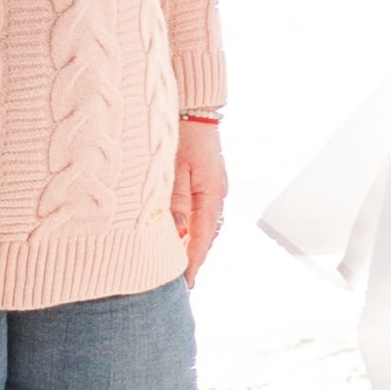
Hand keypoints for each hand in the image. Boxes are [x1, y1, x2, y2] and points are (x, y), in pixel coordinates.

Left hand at [173, 118, 227, 284]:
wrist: (193, 105)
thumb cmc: (179, 133)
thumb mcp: (173, 169)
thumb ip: (175, 202)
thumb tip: (178, 234)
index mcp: (211, 194)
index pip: (202, 239)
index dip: (192, 263)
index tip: (184, 284)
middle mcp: (217, 194)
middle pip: (206, 236)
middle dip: (194, 258)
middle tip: (178, 281)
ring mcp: (214, 187)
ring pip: (205, 225)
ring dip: (193, 243)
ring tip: (178, 264)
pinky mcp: (208, 181)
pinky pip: (202, 212)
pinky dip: (193, 227)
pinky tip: (182, 234)